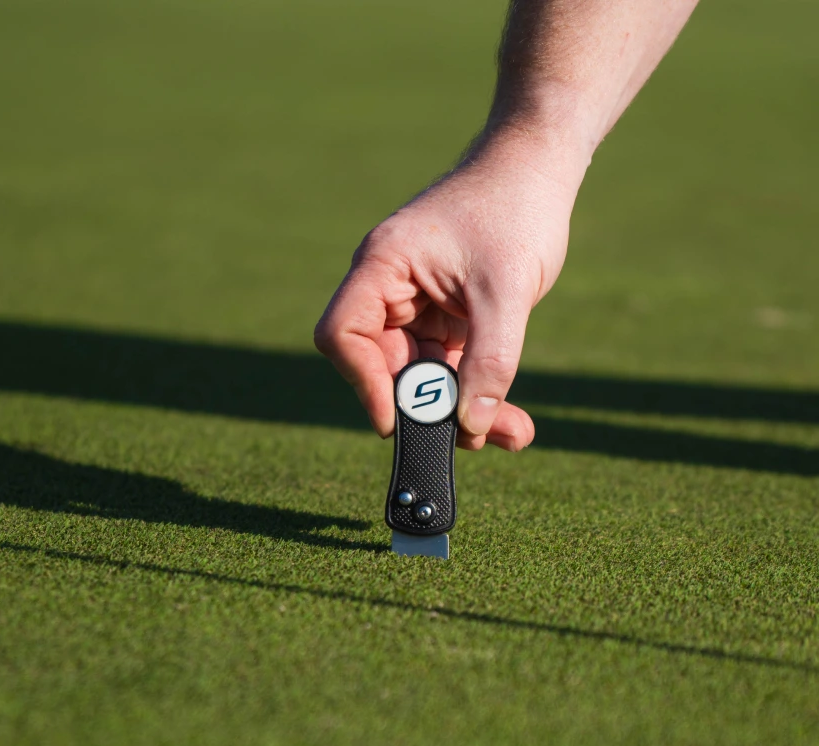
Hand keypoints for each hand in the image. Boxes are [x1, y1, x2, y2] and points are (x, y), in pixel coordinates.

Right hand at [314, 130, 584, 450]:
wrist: (539, 170)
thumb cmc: (515, 210)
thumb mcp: (506, 292)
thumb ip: (490, 362)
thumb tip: (471, 426)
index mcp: (384, 267)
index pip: (342, 333)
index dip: (362, 382)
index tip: (397, 419)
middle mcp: (391, 289)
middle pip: (385, 366)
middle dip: (426, 408)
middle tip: (472, 438)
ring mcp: (418, 305)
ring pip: (421, 376)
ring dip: (459, 409)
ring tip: (512, 433)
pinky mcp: (446, 317)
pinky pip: (448, 367)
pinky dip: (474, 393)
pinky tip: (509, 420)